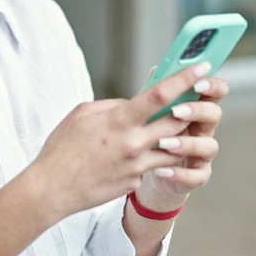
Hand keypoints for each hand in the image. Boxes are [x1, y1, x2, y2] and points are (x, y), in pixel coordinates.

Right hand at [26, 61, 213, 220]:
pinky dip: (150, 158)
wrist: (53, 189)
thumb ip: (113, 106)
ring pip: (173, 146)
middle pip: (177, 120)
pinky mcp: (134, 181)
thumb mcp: (82, 114)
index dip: (184, 79)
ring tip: (163, 129)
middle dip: (188, 108)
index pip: (160, 95)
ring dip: (175, 136)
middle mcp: (133, 143)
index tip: (203, 66)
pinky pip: (152, 165)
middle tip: (194, 99)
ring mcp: (137, 165)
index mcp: (119, 121)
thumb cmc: (62, 149)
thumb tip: (133, 104)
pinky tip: (130, 157)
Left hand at [133, 75, 228, 211]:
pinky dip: (181, 174)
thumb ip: (157, 92)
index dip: (211, 85)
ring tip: (163, 143)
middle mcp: (204, 129)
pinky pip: (196, 176)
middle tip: (177, 111)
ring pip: (208, 146)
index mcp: (196, 108)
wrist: (147, 168)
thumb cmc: (152, 133)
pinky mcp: (197, 175)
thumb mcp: (153, 111)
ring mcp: (203, 153)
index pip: (214, 91)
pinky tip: (162, 170)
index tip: (198, 80)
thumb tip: (156, 69)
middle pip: (214, 114)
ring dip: (187, 144)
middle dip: (198, 110)